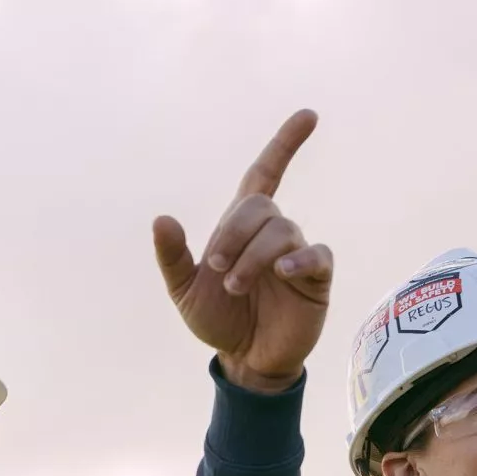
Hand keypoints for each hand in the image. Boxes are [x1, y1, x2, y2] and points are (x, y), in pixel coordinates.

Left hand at [152, 109, 333, 393]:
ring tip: (235, 286)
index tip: (309, 116)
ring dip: (253, 256)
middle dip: (234, 233)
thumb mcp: (184, 290)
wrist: (243, 359)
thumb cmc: (218, 319)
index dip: (285, 144)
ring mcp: (297, 253)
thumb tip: (161, 218)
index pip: (266, 172)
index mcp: (241, 226)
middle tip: (218, 268)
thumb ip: (172, 256)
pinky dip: (297, 259)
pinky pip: (315, 255)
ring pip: (282, 231)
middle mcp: (272, 232)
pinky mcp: (316, 278)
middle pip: (260, 206)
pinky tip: (281, 274)